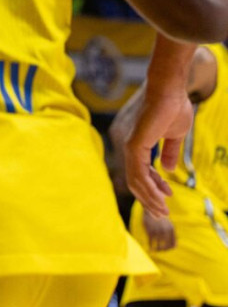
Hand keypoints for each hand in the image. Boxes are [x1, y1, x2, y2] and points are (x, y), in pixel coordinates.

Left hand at [125, 86, 192, 218]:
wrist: (170, 92)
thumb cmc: (172, 108)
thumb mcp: (175, 135)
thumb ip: (169, 151)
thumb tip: (167, 169)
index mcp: (139, 146)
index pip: (142, 173)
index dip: (155, 187)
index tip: (168, 196)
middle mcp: (131, 148)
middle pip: (136, 181)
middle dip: (149, 198)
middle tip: (162, 213)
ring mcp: (131, 147)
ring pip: (136, 181)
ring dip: (149, 198)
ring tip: (163, 211)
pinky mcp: (134, 145)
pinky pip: (139, 173)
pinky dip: (148, 188)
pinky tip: (160, 197)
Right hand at [143, 212, 176, 251]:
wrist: (151, 207)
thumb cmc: (160, 217)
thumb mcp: (168, 225)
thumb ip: (172, 235)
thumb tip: (174, 246)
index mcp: (172, 230)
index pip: (173, 245)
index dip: (169, 249)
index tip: (165, 249)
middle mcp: (166, 231)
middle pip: (167, 246)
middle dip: (163, 250)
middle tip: (159, 250)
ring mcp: (158, 231)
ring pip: (159, 245)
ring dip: (157, 249)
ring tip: (154, 250)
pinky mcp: (150, 230)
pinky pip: (151, 242)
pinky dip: (151, 246)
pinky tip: (150, 247)